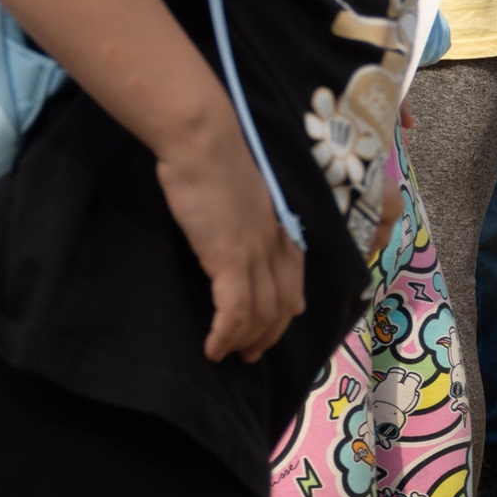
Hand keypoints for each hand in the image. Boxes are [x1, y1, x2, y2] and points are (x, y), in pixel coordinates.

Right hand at [152, 116, 305, 361]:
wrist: (203, 142)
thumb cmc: (213, 159)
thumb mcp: (240, 193)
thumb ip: (246, 216)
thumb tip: (233, 231)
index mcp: (280, 229)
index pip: (294, 280)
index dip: (286, 309)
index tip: (273, 327)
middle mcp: (276, 246)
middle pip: (283, 305)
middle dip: (269, 335)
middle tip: (249, 355)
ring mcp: (257, 254)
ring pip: (262, 314)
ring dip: (245, 341)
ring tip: (226, 355)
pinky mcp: (231, 258)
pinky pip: (235, 311)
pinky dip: (225, 335)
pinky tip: (212, 349)